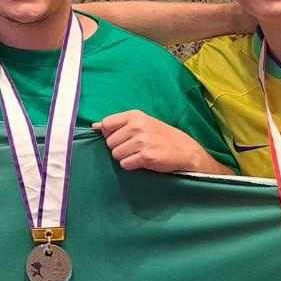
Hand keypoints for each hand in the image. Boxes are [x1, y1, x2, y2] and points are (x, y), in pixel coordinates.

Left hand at [93, 110, 211, 172]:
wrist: (185, 150)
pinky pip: (125, 164)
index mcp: (134, 115)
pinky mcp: (146, 156)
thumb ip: (118, 124)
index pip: (106, 124)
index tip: (121, 138)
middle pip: (109, 143)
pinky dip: (132, 165)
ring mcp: (142, 141)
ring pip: (116, 154)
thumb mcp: (142, 122)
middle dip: (119, 148)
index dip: (109, 134)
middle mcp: (137, 126)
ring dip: (126, 157)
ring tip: (140, 154)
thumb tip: (94, 126)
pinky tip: (143, 161)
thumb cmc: (162, 136)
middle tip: (135, 147)